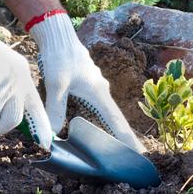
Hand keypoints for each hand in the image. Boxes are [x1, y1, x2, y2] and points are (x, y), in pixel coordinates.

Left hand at [29, 11, 144, 152]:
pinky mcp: (87, 84)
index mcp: (98, 93)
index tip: (140, 154)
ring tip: (116, 146)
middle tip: (132, 156)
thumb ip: (56, 110)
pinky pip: (97, 106)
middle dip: (123, 138)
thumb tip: (52, 135)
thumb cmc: (59, 57)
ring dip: (111, 129)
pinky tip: (96, 125)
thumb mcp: (55, 85)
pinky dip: (100, 119)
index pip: (117, 122)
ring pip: (106, 113)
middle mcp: (101, 91)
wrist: (58, 36)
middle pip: (115, 120)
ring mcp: (95, 87)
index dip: (127, 139)